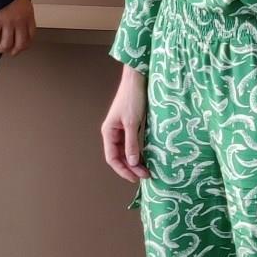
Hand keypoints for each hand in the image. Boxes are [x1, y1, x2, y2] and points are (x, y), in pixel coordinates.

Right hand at [0, 0, 35, 55]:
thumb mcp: (23, 1)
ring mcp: (8, 24)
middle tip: (12, 52)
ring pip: (7, 45)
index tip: (23, 46)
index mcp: (28, 15)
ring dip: (3, 49)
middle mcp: (19, 21)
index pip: (31, 35)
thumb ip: (23, 13)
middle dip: (16, 50)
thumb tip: (21, 22)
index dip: (27, 43)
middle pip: (21, 44)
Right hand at [101, 65, 149, 182]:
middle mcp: (113, 132)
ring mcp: (122, 129)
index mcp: (109, 132)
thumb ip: (132, 143)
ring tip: (147, 170)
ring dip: (135, 161)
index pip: (112, 158)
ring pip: (127, 151)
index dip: (122, 170)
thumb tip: (133, 163)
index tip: (135, 178)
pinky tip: (146, 157)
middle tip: (145, 175)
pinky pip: (132, 143)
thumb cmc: (132, 98)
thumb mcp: (132, 122)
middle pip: (120, 156)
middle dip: (131, 167)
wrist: (137, 78)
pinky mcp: (131, 125)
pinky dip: (138, 151)